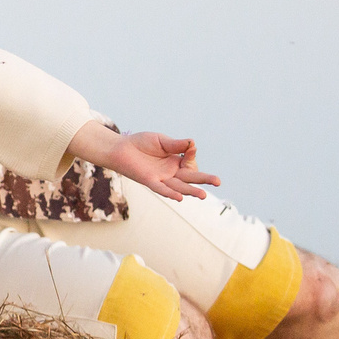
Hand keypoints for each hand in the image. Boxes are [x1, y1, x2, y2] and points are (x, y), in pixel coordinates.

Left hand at [72, 122, 220, 201]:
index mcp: (176, 161)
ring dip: (190, 191)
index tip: (190, 147)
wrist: (121, 148)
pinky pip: (161, 189)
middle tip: (218, 182)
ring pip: (179, 186)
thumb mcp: (161, 141)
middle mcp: (171, 172)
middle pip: (190, 177)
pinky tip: (180, 198)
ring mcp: (161, 178)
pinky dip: (170, 193)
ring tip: (203, 195)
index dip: (192, 155)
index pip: (190, 162)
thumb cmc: (141, 143)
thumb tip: (193, 143)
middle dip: (204, 179)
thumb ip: (176, 144)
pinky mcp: (150, 181)